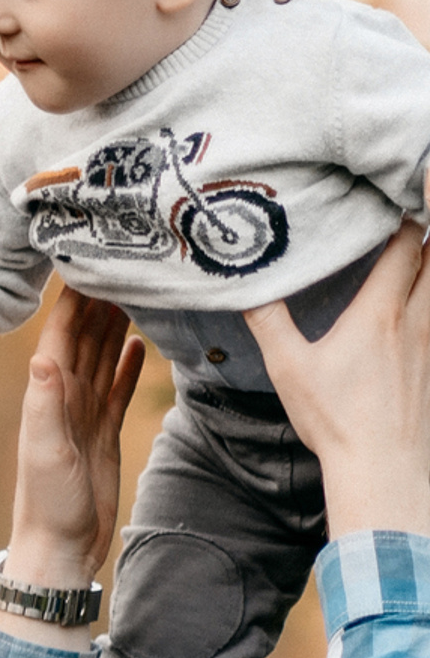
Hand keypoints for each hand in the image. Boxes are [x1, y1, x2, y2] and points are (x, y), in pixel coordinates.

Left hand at [1, 287, 142, 594]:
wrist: (60, 549)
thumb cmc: (48, 506)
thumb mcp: (46, 452)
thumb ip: (45, 404)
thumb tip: (41, 354)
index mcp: (48, 397)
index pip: (60, 334)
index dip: (72, 298)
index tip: (88, 257)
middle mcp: (64, 400)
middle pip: (84, 337)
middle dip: (99, 299)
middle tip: (124, 261)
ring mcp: (84, 415)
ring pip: (103, 357)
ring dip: (116, 324)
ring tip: (137, 289)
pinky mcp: (102, 433)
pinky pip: (117, 388)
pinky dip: (128, 364)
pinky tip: (142, 341)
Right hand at [244, 213, 429, 539]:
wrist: (383, 467)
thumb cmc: (335, 420)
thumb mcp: (289, 370)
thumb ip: (269, 323)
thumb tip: (245, 288)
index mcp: (381, 312)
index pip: (408, 242)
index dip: (406, 213)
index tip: (396, 193)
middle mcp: (418, 318)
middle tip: (423, 191)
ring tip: (427, 239)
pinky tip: (426, 294)